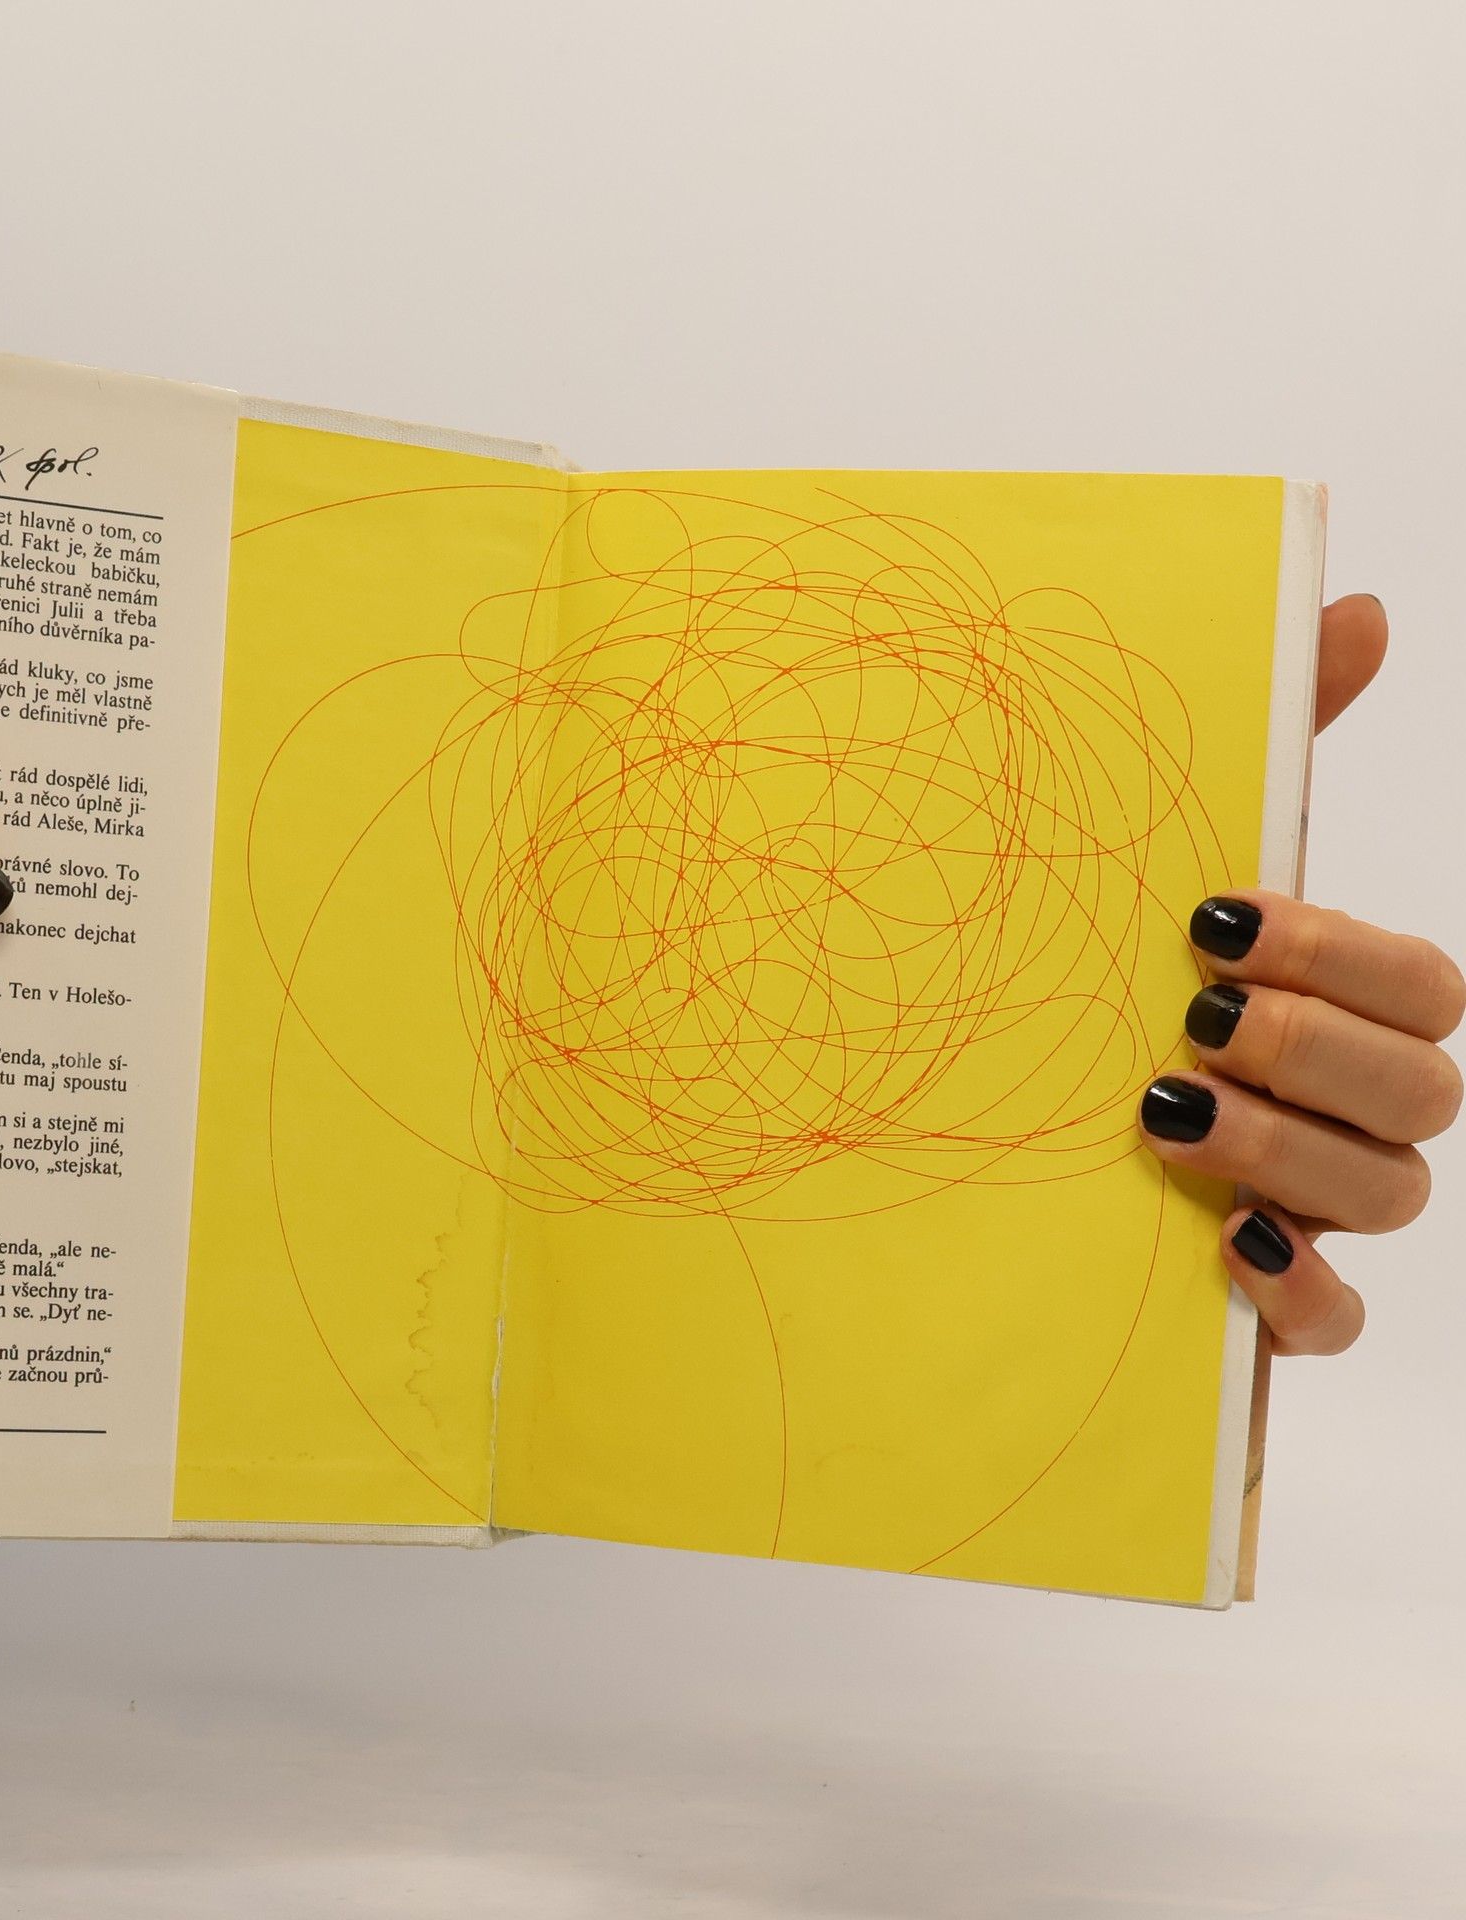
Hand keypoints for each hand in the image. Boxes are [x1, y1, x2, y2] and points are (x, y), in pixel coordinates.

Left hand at [1136, 594, 1463, 1353]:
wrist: (985, 1160)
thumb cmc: (1101, 1007)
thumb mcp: (1164, 886)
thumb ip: (1269, 757)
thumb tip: (1355, 606)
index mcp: (1331, 1010)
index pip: (1424, 986)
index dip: (1345, 953)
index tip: (1215, 921)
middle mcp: (1345, 1110)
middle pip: (1427, 1088)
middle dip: (1318, 1047)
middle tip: (1194, 1020)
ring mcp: (1315, 1214)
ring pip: (1393, 1194)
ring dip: (1293, 1150)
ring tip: (1166, 1115)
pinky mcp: (1265, 1316)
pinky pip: (1336, 1324)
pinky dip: (1301, 1292)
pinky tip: (1230, 1246)